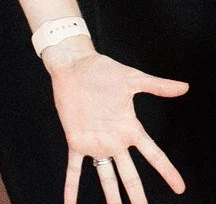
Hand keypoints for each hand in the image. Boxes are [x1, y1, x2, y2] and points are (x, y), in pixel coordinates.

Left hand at [48, 43, 187, 203]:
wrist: (73, 64)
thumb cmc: (102, 70)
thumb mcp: (131, 79)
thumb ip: (157, 86)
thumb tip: (184, 86)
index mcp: (129, 128)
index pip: (153, 154)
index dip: (167, 171)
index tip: (180, 189)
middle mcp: (114, 140)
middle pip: (130, 174)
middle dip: (137, 195)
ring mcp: (95, 142)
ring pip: (105, 176)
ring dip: (111, 196)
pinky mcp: (76, 140)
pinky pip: (74, 167)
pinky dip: (71, 184)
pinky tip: (70, 201)